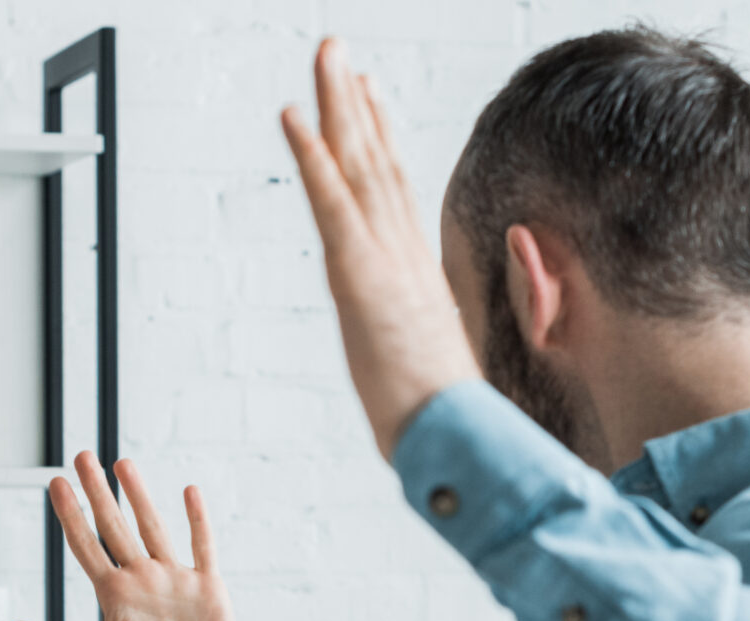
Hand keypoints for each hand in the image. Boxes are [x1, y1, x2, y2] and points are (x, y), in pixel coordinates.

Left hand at [14, 452, 244, 620]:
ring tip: (122, 463)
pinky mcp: (208, 590)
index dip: (70, 514)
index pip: (86, 545)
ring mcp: (175, 583)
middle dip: (98, 491)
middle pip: (115, 526)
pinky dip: (197, 520)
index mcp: (115, 597)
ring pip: (153, 527)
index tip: (55, 482)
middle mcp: (142, 582)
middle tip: (82, 455)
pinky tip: (188, 491)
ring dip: (139, 495)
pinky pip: (201, 546)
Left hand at [282, 38, 480, 459]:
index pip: (393, 192)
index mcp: (416, 274)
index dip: (379, 138)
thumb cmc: (446, 420)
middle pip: (377, 162)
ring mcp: (384, 261)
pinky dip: (313, 157)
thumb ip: (428, 349)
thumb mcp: (434, 373)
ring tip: (324, 56)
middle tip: (338, 51)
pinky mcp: (361, 277)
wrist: (456, 439)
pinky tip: (293, 116)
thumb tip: (432, 361)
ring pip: (357, 166)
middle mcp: (403, 255)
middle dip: (355, 102)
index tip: (367, 94)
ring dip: (336, 106)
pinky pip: (333, 205)